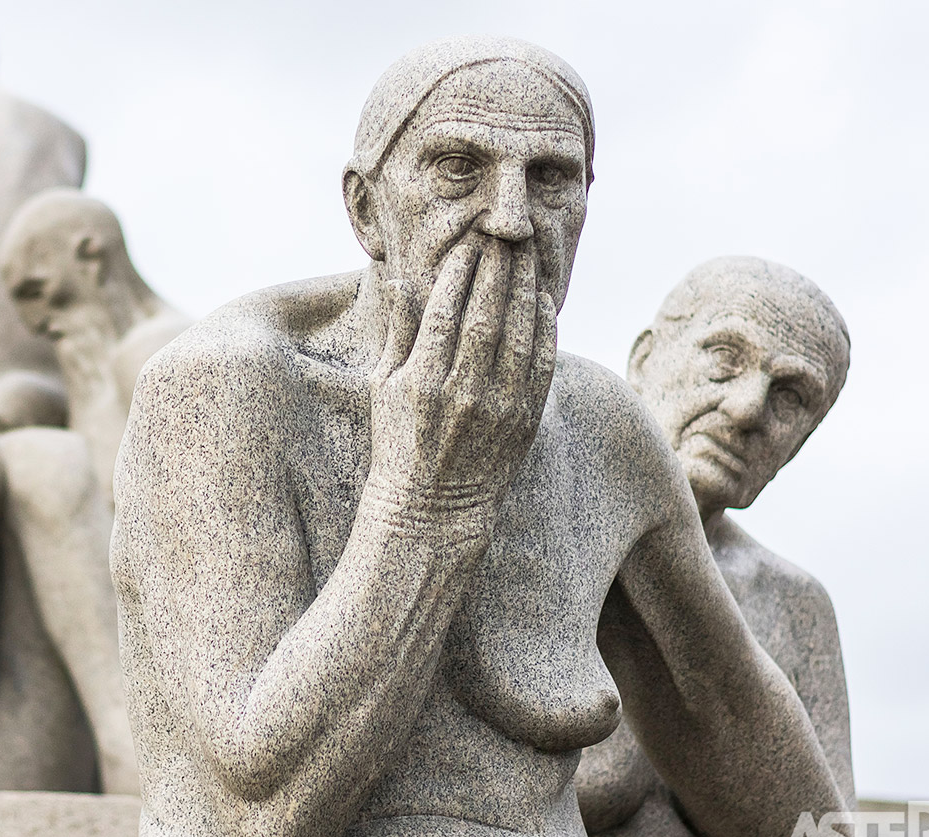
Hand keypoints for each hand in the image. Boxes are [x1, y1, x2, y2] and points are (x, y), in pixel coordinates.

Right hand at [366, 234, 556, 518]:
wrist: (432, 507)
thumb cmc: (399, 441)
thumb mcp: (384, 386)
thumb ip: (399, 331)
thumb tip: (404, 278)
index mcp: (422, 380)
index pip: (445, 310)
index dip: (461, 272)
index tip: (470, 243)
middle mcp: (462, 391)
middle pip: (486, 314)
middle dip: (498, 269)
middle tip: (506, 236)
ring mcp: (498, 407)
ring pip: (518, 333)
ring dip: (524, 288)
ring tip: (527, 255)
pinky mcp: (524, 420)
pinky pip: (540, 363)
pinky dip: (544, 328)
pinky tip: (541, 299)